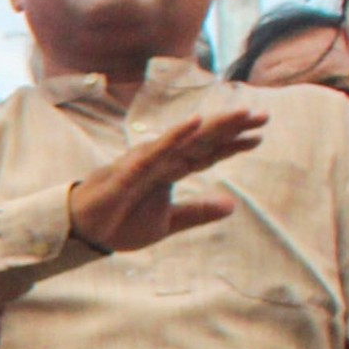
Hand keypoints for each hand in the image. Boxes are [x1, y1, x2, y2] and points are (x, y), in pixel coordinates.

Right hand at [66, 105, 264, 253]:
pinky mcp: (130, 169)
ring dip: (214, 125)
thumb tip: (232, 205)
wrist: (84, 234)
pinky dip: (175, 135)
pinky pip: (156, 150)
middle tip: (263, 115)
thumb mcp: (166, 222)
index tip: (260, 136)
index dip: (233, 144)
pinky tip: (195, 122)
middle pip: (202, 140)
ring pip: (186, 139)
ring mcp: (146, 162)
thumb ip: (197, 212)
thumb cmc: (119, 222)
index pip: (207, 153)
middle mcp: (161, 160)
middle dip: (232, 127)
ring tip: (241, 114)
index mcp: (170, 170)